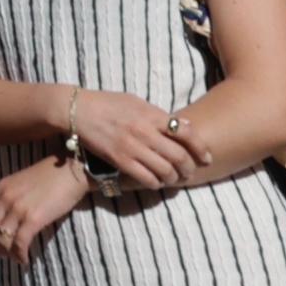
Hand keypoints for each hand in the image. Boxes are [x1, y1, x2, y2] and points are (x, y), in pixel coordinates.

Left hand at [0, 151, 93, 265]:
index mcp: (1, 187)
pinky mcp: (34, 218)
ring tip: (14, 257)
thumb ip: (10, 196)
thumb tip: (5, 218)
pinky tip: (24, 259)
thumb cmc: (51, 175)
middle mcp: (5, 197)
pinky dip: (19, 255)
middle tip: (1, 253)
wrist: (71, 170)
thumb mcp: (22, 181)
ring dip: (5, 253)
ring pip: (1, 238)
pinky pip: (19, 243)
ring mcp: (18, 208)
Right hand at [58, 87, 195, 193]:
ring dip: (173, 178)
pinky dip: (155, 183)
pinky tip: (156, 182)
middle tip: (190, 173)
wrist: (78, 110)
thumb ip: (157, 114)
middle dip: (189, 168)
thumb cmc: (108, 103)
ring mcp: (132, 147)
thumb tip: (180, 125)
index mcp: (152, 114)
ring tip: (174, 179)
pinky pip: (145, 178)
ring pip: (165, 170)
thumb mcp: (136, 101)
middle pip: (179, 156)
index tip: (207, 158)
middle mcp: (145, 131)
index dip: (201, 148)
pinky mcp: (120, 160)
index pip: (186, 133)